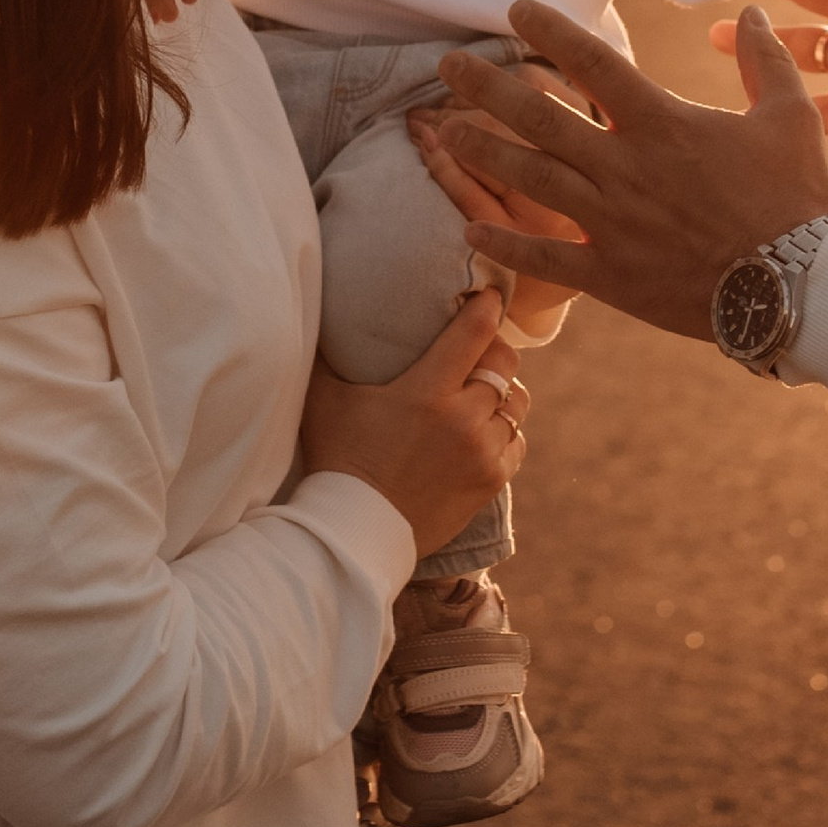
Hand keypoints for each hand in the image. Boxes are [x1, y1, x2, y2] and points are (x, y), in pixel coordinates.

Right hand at [297, 288, 529, 558]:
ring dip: (501, 394)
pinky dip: (504, 433)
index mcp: (428, 390)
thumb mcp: (324, 401)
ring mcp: (482, 452)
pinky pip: (516, 443)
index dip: (488, 306)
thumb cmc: (337, 460)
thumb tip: (311, 312)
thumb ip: (326, 355)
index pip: (475, 332)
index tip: (489, 296)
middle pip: (505, 364)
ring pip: (515, 404)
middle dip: (494, 350)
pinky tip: (483, 432)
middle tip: (480, 348)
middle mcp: (464, 418)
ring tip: (483, 392)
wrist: (356, 531)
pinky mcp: (491, 482)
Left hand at [428, 0, 827, 340]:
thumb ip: (765, 61)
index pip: (594, 64)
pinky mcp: (612, 275)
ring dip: (483, 153)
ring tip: (444, 132)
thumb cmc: (797, 198)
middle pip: (541, 118)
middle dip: (489, 88)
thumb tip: (751, 15)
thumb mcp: (790, 116)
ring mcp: (613, 223)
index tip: (516, 10)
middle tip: (448, 67)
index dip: (552, 32)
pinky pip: (547, 258)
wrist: (799, 285)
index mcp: (664, 124)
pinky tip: (470, 228)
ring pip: (532, 180)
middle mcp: (626, 167)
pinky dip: (506, 244)